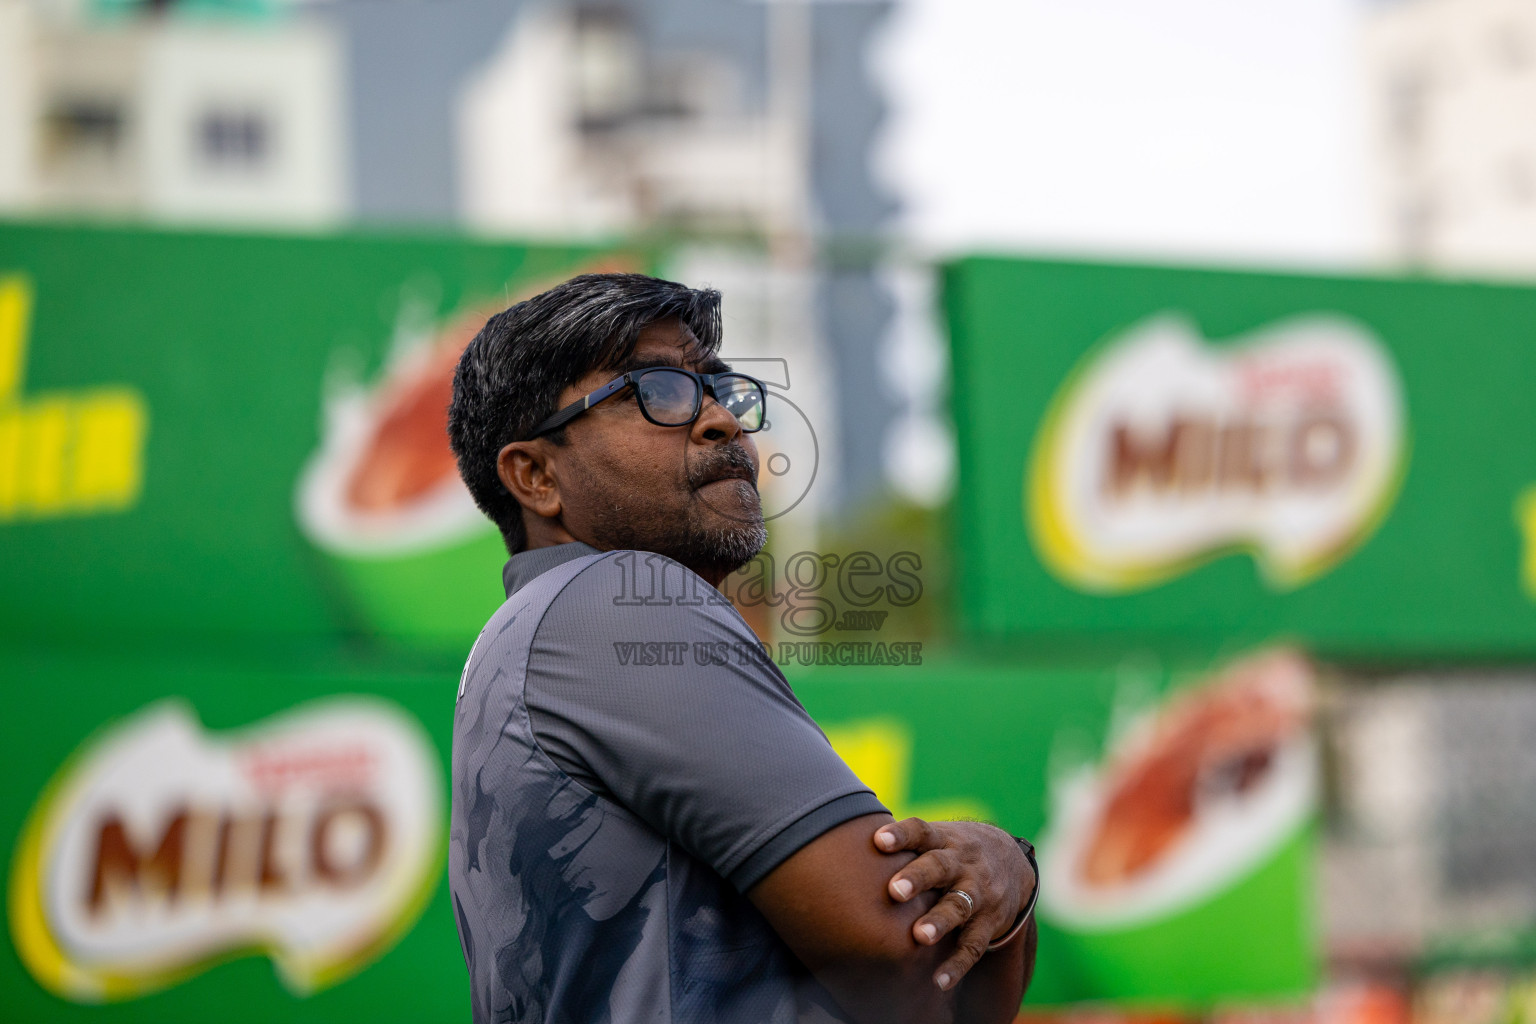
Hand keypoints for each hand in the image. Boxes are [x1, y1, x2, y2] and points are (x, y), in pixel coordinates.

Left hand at [873, 817, 1034, 990]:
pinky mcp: (989, 922)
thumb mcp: (936, 838)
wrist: (1012, 863)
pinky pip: (974, 945)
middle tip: (895, 890)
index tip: (879, 840)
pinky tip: (939, 981)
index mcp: (943, 840)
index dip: (901, 835)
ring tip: (920, 936)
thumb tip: (844, 844)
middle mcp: (962, 864)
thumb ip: (902, 844)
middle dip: (918, 878)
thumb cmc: (952, 852)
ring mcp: (978, 893)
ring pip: (959, 906)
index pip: (921, 832)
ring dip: (939, 922)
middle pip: (939, 867)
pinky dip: (957, 964)